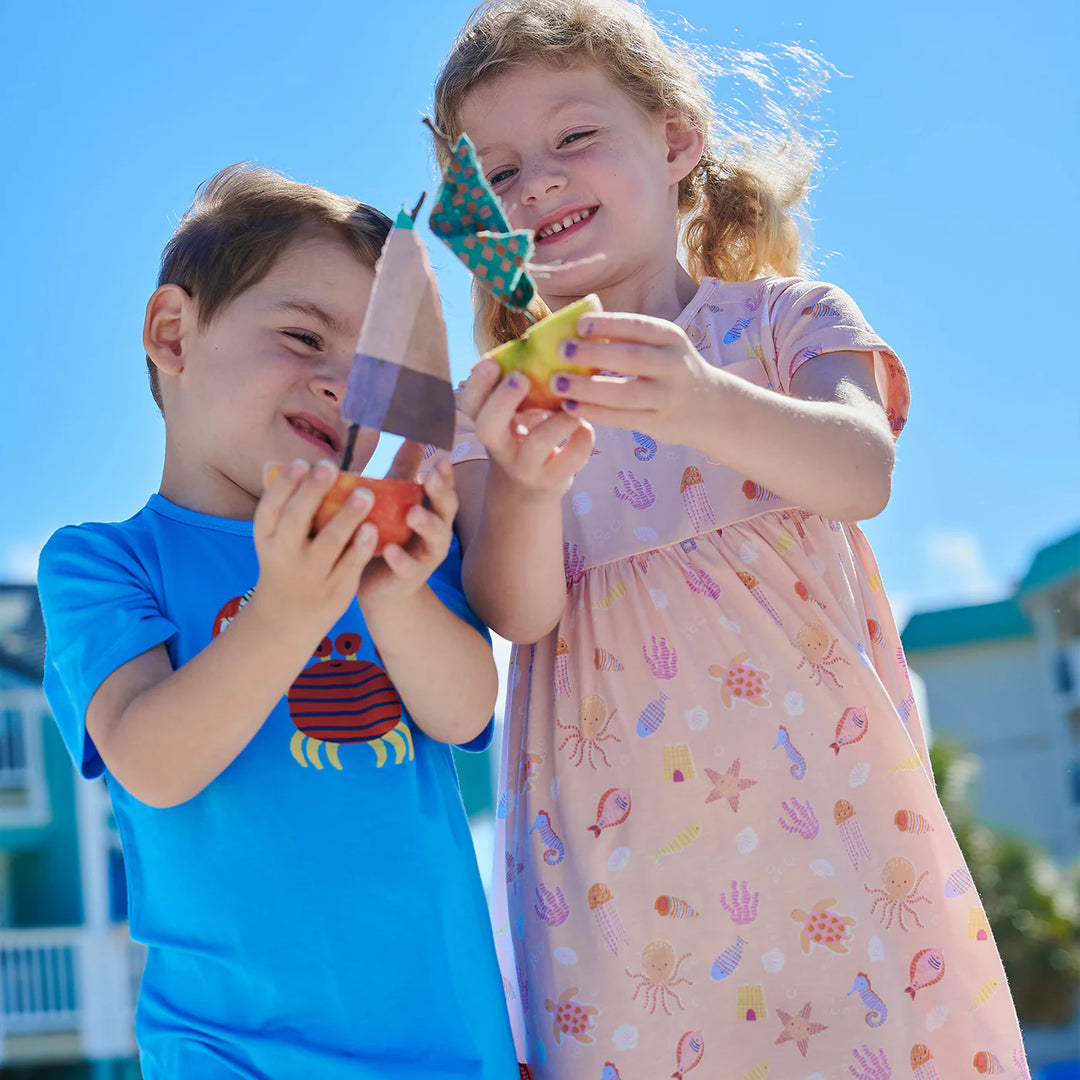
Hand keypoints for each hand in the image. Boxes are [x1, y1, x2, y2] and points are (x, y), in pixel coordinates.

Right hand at [251, 459, 377, 634]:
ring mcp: (311, 574)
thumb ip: (286, 509)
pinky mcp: (336, 589)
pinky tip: (373, 528)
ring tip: (365, 492)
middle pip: (296, 520)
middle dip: (312, 491)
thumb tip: (296, 464)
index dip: (284, 485)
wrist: (286, 619)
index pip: (269, 508)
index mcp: (267, 538)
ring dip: (347, 516)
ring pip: (329, 542)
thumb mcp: (275, 540)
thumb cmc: (286, 564)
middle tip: (330, 466)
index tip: (302, 462)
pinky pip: (350, 565)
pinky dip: (361, 547)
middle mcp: (285, 555)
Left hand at [357, 457, 457, 607]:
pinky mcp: (411, 578)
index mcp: (430, 511)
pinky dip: (401, 559)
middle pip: (447, 509)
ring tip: (413, 514)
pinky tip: (389, 550)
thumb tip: (367, 438)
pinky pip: (410, 569)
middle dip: (441, 492)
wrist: (380, 589)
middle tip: (431, 476)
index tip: (440, 457)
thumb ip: (385, 486)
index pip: (442, 488)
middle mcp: (435, 531)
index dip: (445, 474)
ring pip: (437, 539)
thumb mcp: (385, 511)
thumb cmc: (382, 539)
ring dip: (427, 524)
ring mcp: (427, 556)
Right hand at [460, 357, 594, 498]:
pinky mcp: (553, 479)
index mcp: (488, 423)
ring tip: (570, 404)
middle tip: (521, 379)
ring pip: (536, 443)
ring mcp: (526, 466)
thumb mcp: (515, 414)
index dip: (477, 383)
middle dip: (502, 401)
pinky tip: (585, 426)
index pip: (469, 405)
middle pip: (487, 428)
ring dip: (557, 419)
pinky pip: (570, 460)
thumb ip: (521, 387)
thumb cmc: (524, 436)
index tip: (492, 363)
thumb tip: (547, 337)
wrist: (529, 489)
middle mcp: (501, 447)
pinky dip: (582, 438)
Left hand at [544, 312, 719, 445]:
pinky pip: (623, 419)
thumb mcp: (662, 346)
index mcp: (671, 338)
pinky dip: (595, 413)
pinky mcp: (661, 424)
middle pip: (631, 358)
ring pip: (625, 393)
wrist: (712, 406)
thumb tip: (573, 330)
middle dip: (594, 353)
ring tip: (557, 383)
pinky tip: (571, 408)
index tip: (579, 324)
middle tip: (561, 350)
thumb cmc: (670, 370)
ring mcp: (669, 397)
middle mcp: (674, 365)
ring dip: (588, 388)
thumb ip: (628, 339)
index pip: (639, 326)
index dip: (609, 324)